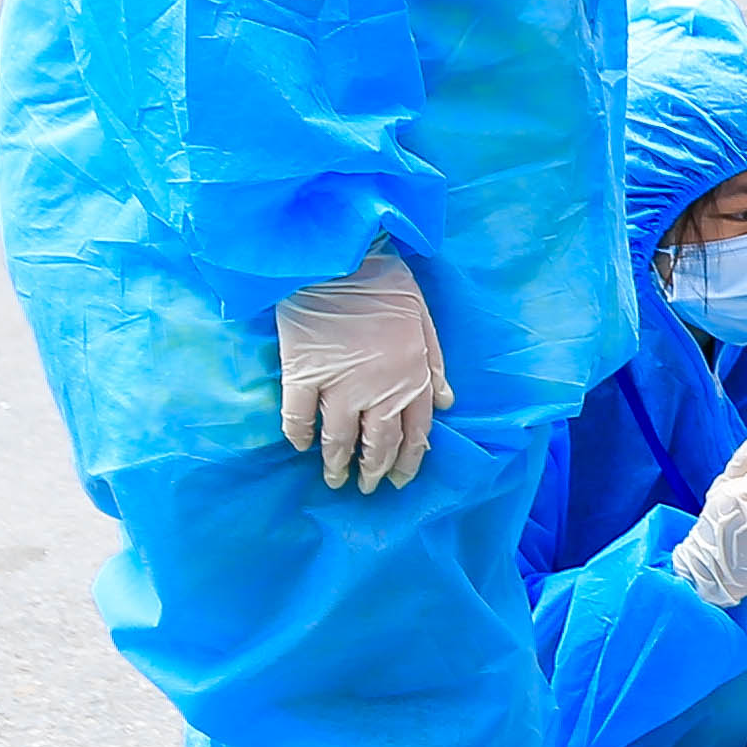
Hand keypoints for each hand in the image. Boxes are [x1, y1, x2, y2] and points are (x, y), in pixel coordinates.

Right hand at [276, 250, 450, 493]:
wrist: (339, 259)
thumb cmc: (385, 284)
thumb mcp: (424, 320)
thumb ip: (435, 364)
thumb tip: (447, 403)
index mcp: (412, 376)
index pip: (416, 432)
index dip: (409, 460)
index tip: (401, 479)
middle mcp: (379, 389)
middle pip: (378, 443)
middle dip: (374, 471)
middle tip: (366, 488)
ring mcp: (339, 384)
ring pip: (338, 439)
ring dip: (337, 464)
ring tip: (334, 480)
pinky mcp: (303, 374)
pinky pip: (298, 417)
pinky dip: (298, 435)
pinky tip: (300, 446)